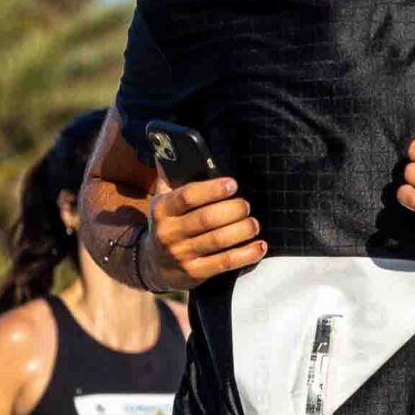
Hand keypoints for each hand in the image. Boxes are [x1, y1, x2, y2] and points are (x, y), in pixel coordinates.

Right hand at [148, 174, 263, 289]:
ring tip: (254, 223)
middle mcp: (169, 232)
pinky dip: (246, 254)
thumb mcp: (162, 200)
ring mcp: (181, 254)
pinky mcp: (195, 272)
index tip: (232, 184)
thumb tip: (169, 142)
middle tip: (246, 205)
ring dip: (241, 230)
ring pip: (218, 240)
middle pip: (206, 219)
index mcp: (162, 209)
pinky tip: (260, 246)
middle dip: (232, 210)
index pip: (187, 196)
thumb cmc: (169, 224)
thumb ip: (170, 175)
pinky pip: (224, 263)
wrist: (155, 265)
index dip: (212, 189)